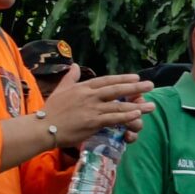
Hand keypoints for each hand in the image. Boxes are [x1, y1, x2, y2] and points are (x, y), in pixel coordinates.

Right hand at [40, 67, 154, 146]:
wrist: (43, 127)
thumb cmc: (51, 110)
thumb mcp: (60, 89)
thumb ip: (70, 77)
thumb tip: (74, 66)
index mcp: (83, 87)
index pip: (106, 80)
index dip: (122, 78)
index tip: (136, 77)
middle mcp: (89, 96)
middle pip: (116, 90)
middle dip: (135, 87)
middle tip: (150, 85)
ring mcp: (92, 109)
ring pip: (119, 106)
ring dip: (137, 106)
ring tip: (151, 106)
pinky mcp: (93, 122)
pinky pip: (113, 118)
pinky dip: (126, 117)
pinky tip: (137, 115)